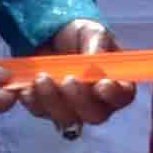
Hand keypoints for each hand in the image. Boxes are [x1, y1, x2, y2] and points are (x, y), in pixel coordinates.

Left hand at [11, 19, 131, 131]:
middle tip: (68, 79)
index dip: (114, 95)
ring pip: (66, 120)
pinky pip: (40, 112)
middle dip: (80, 100)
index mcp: (115, 83)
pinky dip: (33, 99)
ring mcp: (71, 110)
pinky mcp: (46, 110)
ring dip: (53, 100)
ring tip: (41, 77)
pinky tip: (29, 85)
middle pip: (95, 116)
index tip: (102, 84)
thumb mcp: (91, 32)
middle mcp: (97, 102)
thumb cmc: (77, 34)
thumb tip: (93, 66)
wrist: (47, 35)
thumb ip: (96, 46)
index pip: (123, 97)